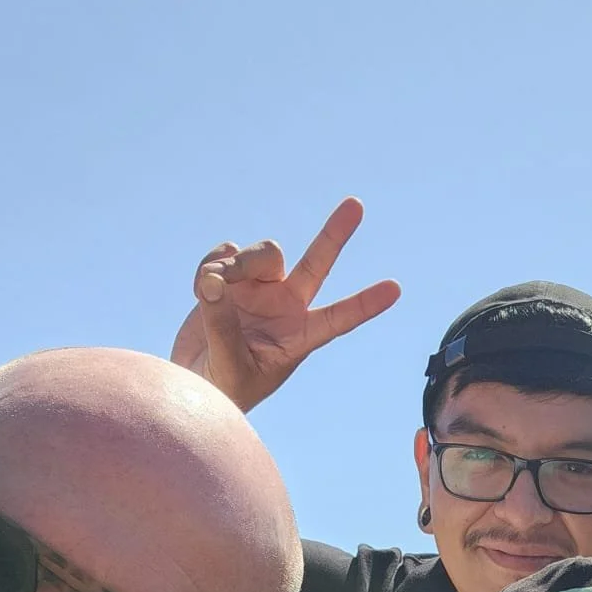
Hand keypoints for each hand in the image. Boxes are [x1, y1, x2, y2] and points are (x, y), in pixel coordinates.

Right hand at [170, 198, 400, 411]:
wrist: (196, 379)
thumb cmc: (224, 387)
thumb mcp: (229, 366)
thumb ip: (224, 326)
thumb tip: (214, 281)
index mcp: (300, 336)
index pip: (339, 318)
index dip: (365, 304)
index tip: (395, 289)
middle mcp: (287, 306)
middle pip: (318, 263)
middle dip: (335, 234)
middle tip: (356, 204)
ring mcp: (262, 287)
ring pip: (264, 253)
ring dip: (236, 265)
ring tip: (208, 290)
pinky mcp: (233, 275)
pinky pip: (227, 251)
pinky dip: (210, 263)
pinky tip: (200, 288)